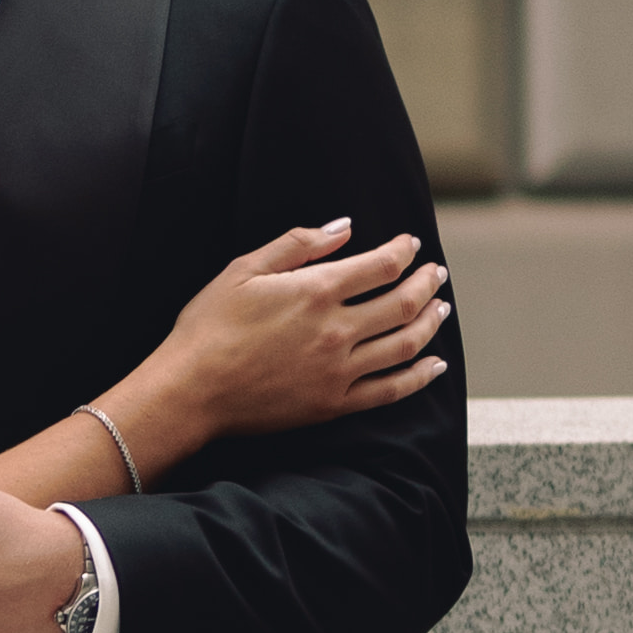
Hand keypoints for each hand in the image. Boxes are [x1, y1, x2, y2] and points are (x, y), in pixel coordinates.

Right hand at [157, 218, 453, 446]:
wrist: (191, 390)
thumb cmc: (209, 326)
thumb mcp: (244, 269)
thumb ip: (298, 244)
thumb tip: (344, 227)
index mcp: (316, 291)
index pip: (381, 265)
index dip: (403, 252)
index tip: (411, 245)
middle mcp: (336, 330)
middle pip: (402, 303)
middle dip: (426, 284)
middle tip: (436, 274)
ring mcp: (339, 371)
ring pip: (405, 344)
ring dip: (430, 324)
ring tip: (441, 309)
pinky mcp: (334, 405)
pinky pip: (391, 390)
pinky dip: (419, 376)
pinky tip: (434, 365)